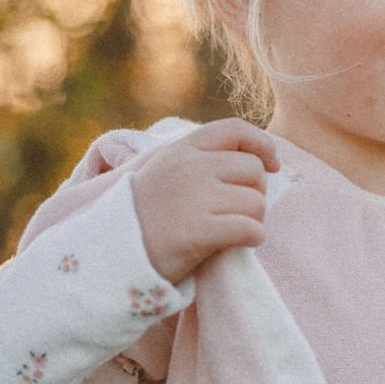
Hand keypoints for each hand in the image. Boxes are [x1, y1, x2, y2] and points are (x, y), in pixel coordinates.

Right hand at [131, 119, 280, 284]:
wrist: (112, 253)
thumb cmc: (147, 217)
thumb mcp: (167, 172)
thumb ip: (203, 160)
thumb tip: (257, 160)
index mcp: (182, 150)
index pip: (235, 130)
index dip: (263, 144)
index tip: (272, 165)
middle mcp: (189, 168)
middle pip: (254, 170)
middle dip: (256, 193)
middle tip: (239, 212)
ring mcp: (194, 198)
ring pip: (257, 202)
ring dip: (255, 220)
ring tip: (233, 231)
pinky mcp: (199, 232)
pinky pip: (251, 229)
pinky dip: (254, 238)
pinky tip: (240, 244)